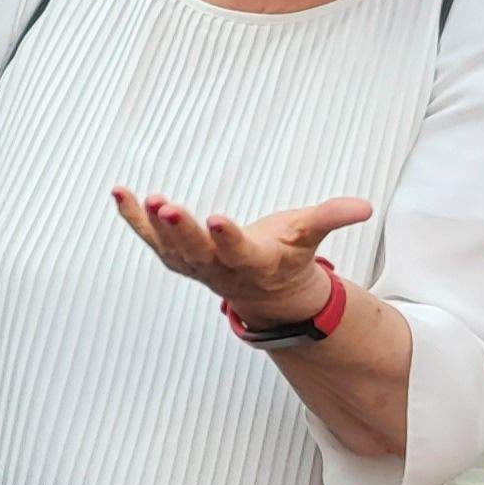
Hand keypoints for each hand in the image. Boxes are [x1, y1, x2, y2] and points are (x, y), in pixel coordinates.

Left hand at [112, 188, 369, 324]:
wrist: (264, 292)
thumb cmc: (286, 256)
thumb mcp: (309, 236)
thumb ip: (331, 218)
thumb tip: (364, 207)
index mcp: (253, 263)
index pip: (238, 252)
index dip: (226, 238)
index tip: (216, 219)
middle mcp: (217, 268)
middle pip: (196, 251)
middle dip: (181, 230)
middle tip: (167, 206)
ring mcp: (192, 264)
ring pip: (168, 247)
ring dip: (152, 223)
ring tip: (145, 197)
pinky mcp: (174, 255)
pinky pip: (148, 236)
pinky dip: (132, 216)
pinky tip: (119, 192)